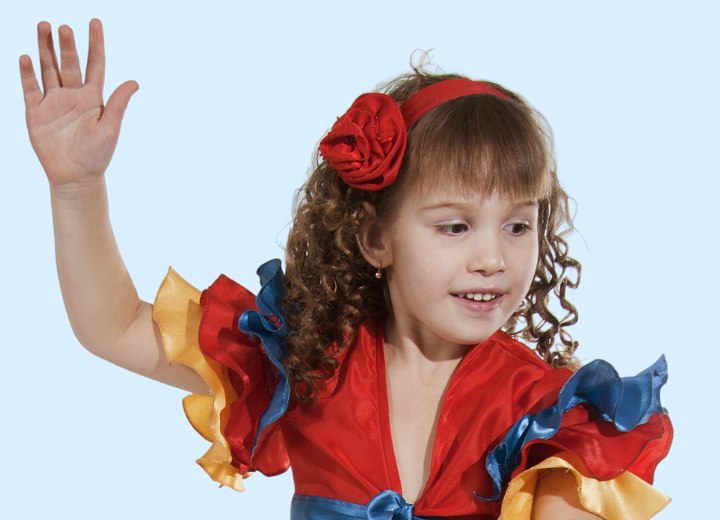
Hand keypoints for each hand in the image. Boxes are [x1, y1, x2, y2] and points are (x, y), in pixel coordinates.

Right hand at [19, 19, 137, 185]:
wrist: (75, 176)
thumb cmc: (97, 154)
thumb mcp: (111, 128)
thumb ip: (118, 104)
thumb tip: (135, 82)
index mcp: (93, 97)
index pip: (95, 64)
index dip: (95, 43)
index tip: (95, 22)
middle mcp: (73, 95)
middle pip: (69, 63)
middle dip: (66, 44)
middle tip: (63, 26)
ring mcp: (53, 101)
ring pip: (49, 69)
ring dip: (45, 49)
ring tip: (43, 26)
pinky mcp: (36, 112)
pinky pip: (30, 88)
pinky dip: (27, 73)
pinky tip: (26, 57)